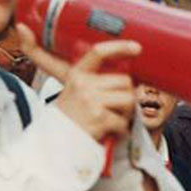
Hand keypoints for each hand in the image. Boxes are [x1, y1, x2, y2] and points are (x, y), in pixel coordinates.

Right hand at [19, 24, 139, 143]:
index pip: (99, 53)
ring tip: (113, 120)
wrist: (54, 142)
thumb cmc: (69, 118)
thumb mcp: (73, 92)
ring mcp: (91, 100)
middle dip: (127, 96)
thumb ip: (93, 82)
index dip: (119, 48)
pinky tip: (110, 132)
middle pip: (124, 81)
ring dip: (126, 113)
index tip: (136, 47)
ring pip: (128, 100)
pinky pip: (123, 121)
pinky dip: (121, 130)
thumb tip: (126, 79)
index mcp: (77, 74)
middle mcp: (83, 84)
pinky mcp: (99, 118)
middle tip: (117, 109)